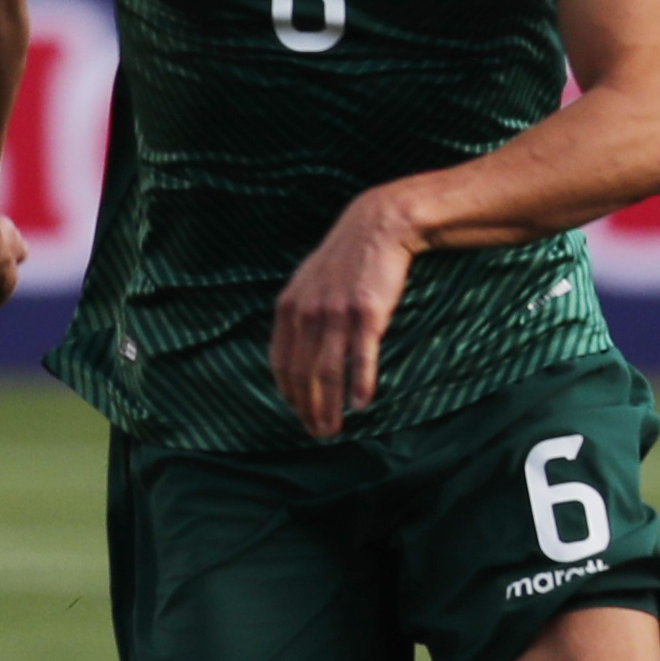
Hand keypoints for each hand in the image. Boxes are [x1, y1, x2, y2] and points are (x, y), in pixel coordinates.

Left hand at [271, 190, 420, 440]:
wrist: (378, 227)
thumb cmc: (347, 258)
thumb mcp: (309, 281)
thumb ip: (300, 312)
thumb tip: (297, 346)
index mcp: (289, 308)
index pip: (281, 363)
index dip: (289, 393)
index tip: (299, 413)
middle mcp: (307, 313)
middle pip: (303, 374)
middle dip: (308, 409)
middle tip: (318, 433)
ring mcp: (336, 314)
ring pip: (328, 372)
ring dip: (329, 407)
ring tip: (334, 429)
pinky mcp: (366, 314)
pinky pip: (360, 358)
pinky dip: (359, 384)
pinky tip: (361, 405)